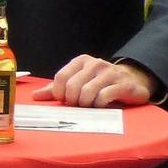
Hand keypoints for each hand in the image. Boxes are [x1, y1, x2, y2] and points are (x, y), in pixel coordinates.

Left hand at [38, 56, 153, 107]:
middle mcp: (95, 64)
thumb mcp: (78, 82)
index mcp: (81, 61)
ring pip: (87, 92)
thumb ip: (57, 89)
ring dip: (85, 104)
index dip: (59, 93)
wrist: (133, 81)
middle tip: (78, 104)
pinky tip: (101, 105)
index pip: (61, 77)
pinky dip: (99, 105)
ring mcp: (110, 73)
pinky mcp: (123, 85)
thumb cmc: (100, 83)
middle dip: (72, 100)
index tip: (64, 100)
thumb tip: (35, 96)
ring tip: (89, 105)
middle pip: (73, 86)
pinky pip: (104, 97)